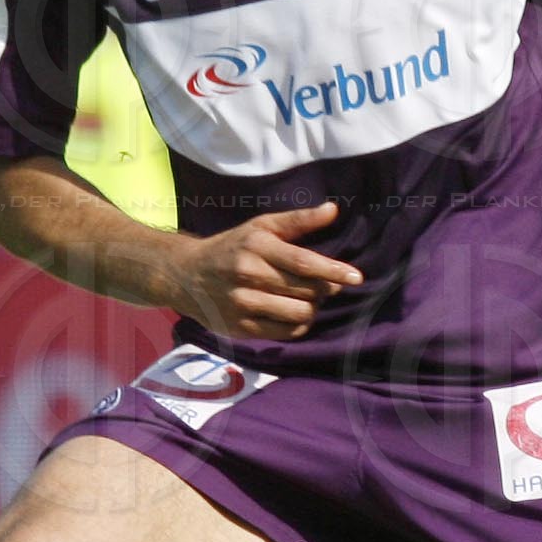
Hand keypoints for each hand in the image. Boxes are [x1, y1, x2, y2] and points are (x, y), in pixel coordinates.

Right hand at [164, 204, 362, 341]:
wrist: (186, 275)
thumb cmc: (232, 247)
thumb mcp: (260, 227)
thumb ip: (297, 220)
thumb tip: (333, 209)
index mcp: (256, 246)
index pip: (302, 262)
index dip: (332, 270)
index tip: (355, 277)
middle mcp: (248, 275)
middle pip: (305, 290)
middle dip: (323, 290)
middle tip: (324, 286)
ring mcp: (243, 304)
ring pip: (298, 314)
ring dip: (312, 309)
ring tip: (308, 300)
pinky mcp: (241, 327)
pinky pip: (285, 331)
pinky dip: (298, 324)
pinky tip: (294, 314)